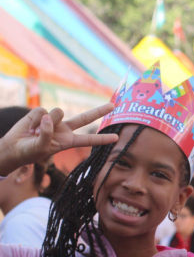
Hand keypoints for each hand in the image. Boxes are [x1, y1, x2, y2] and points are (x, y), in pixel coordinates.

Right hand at [0, 104, 117, 173]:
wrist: (13, 147)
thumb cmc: (30, 151)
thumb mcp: (42, 148)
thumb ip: (47, 134)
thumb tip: (49, 117)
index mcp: (68, 141)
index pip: (88, 140)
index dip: (102, 139)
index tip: (117, 138)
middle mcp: (64, 129)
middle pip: (85, 118)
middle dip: (99, 111)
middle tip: (113, 105)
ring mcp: (54, 120)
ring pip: (58, 112)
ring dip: (46, 121)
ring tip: (35, 132)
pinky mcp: (42, 113)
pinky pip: (42, 111)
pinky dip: (35, 120)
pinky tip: (30, 127)